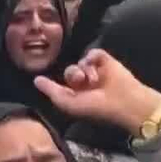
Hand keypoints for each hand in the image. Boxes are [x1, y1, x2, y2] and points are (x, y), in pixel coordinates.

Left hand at [36, 49, 160, 134]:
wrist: (124, 101)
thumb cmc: (96, 108)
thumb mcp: (69, 104)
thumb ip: (52, 92)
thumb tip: (36, 80)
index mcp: (76, 95)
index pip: (60, 85)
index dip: (52, 82)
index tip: (40, 77)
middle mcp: (86, 83)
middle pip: (70, 70)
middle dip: (73, 74)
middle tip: (80, 81)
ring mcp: (97, 70)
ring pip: (80, 61)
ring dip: (84, 70)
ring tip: (94, 79)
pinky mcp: (107, 61)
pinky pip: (93, 53)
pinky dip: (92, 59)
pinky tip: (97, 67)